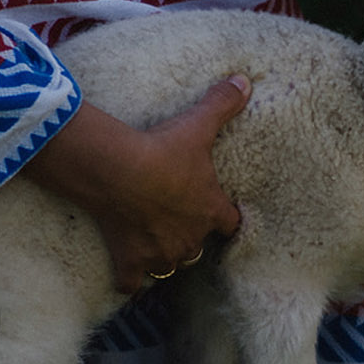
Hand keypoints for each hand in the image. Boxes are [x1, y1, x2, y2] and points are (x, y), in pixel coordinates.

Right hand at [31, 77, 251, 293]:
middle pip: (198, 247)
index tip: (221, 213)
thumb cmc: (163, 150)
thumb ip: (223, 103)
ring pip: (170, 265)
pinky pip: (131, 283)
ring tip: (156, 244)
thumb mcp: (198, 125)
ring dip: (165, 257)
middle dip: (191, 237)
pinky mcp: (129, 260)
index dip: (227, 218)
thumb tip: (244, 80)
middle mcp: (189, 237)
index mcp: (211, 210)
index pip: (231, 223)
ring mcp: (159, 253)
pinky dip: (129, 280)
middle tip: (179, 222)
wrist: (118, 171)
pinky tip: (126, 275)